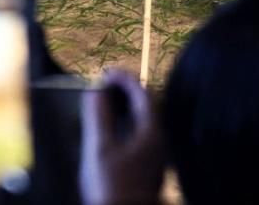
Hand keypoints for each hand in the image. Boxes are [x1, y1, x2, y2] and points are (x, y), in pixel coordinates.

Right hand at [80, 70, 164, 204]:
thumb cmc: (111, 185)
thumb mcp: (99, 149)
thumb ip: (99, 118)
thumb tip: (96, 91)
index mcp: (153, 131)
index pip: (143, 94)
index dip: (125, 80)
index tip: (107, 72)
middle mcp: (162, 138)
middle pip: (149, 104)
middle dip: (129, 91)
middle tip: (107, 84)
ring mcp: (159, 151)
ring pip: (147, 118)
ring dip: (129, 106)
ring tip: (108, 101)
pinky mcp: (152, 162)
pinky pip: (144, 131)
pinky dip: (130, 121)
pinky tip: (116, 126)